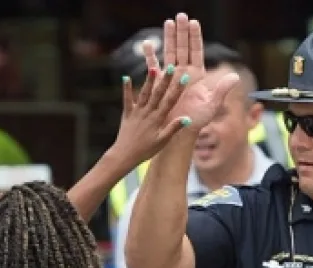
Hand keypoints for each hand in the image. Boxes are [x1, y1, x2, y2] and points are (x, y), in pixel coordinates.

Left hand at [107, 40, 189, 164]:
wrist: (125, 155)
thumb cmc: (146, 150)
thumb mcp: (162, 141)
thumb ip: (173, 129)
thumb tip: (187, 118)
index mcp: (158, 120)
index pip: (170, 102)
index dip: (177, 89)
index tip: (184, 78)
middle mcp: (148, 113)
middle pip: (158, 94)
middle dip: (165, 80)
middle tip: (171, 67)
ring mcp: (136, 112)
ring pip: (144, 94)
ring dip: (149, 81)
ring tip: (154, 68)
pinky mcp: (127, 114)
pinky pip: (127, 100)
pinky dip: (126, 89)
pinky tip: (125, 78)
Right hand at [154, 13, 238, 130]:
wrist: (180, 131)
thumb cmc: (197, 120)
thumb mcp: (212, 105)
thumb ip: (221, 90)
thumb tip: (235, 77)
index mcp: (196, 75)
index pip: (196, 51)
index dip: (195, 37)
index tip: (194, 22)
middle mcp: (184, 72)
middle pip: (183, 47)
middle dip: (182, 31)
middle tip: (180, 15)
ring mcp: (170, 76)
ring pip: (169, 52)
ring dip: (168, 38)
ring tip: (168, 23)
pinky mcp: (159, 83)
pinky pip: (153, 67)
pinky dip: (150, 56)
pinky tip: (147, 44)